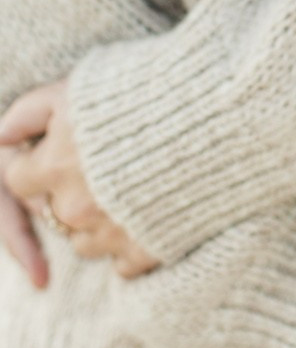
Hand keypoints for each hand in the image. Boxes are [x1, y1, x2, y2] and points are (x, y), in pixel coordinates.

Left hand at [0, 81, 158, 278]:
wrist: (222, 113)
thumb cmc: (148, 90)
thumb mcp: (78, 86)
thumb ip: (28, 112)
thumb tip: (0, 136)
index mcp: (54, 167)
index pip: (17, 181)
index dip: (39, 161)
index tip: (66, 146)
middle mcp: (76, 208)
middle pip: (53, 213)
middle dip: (71, 190)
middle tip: (106, 160)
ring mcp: (112, 234)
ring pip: (84, 242)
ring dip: (99, 219)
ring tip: (134, 182)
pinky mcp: (149, 250)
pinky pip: (123, 261)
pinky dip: (134, 239)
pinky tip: (155, 205)